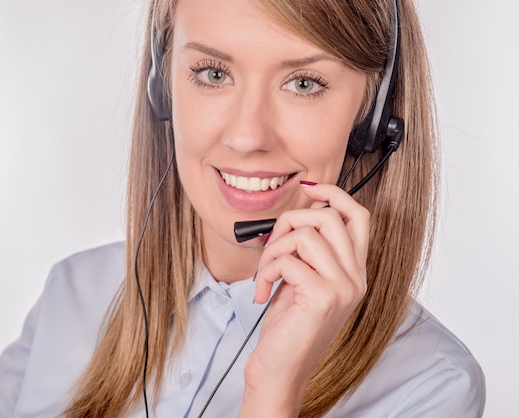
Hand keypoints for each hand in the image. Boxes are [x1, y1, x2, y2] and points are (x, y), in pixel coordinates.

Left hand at [239, 183, 369, 416]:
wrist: (280, 370)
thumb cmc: (288, 327)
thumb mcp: (301, 281)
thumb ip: (307, 251)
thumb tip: (298, 212)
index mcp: (354, 272)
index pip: (358, 216)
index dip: (334, 193)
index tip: (309, 188)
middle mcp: (356, 278)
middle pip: (329, 216)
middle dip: (290, 221)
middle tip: (272, 247)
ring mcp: (343, 288)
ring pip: (306, 235)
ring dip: (273, 250)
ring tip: (265, 274)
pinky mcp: (322, 297)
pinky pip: (288, 260)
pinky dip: (266, 271)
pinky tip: (263, 291)